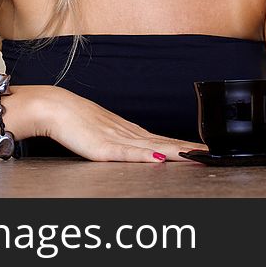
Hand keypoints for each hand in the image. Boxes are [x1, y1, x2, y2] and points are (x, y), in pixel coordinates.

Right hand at [45, 87, 206, 161]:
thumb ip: (122, 142)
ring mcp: (117, 139)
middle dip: (187, 149)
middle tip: (209, 153)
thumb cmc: (76, 121)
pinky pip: (127, 153)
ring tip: (196, 155)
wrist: (56, 108)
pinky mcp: (103, 147)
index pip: (163, 140)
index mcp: (130, 131)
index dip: (184, 145)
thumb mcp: (104, 132)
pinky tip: (158, 159)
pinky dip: (144, 156)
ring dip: (175, 151)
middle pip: (164, 143)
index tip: (203, 149)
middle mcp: (128, 134)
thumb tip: (139, 150)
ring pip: (153, 147)